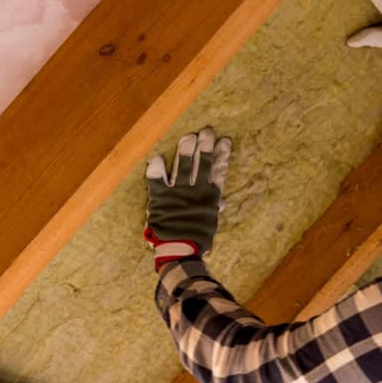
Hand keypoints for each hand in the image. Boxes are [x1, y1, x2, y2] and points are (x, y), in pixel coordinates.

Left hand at [144, 128, 231, 270]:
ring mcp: (178, 192)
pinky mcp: (161, 197)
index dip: (222, 155)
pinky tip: (157, 158)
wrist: (180, 250)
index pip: (218, 171)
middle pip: (202, 163)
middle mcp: (195, 190)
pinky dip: (157, 169)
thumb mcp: (209, 223)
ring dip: (186, 149)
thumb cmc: (197, 239)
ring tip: (189, 136)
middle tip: (207, 132)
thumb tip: (222, 203)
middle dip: (205, 146)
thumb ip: (213, 209)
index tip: (224, 141)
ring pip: (183, 165)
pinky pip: (157, 179)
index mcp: (209, 196)